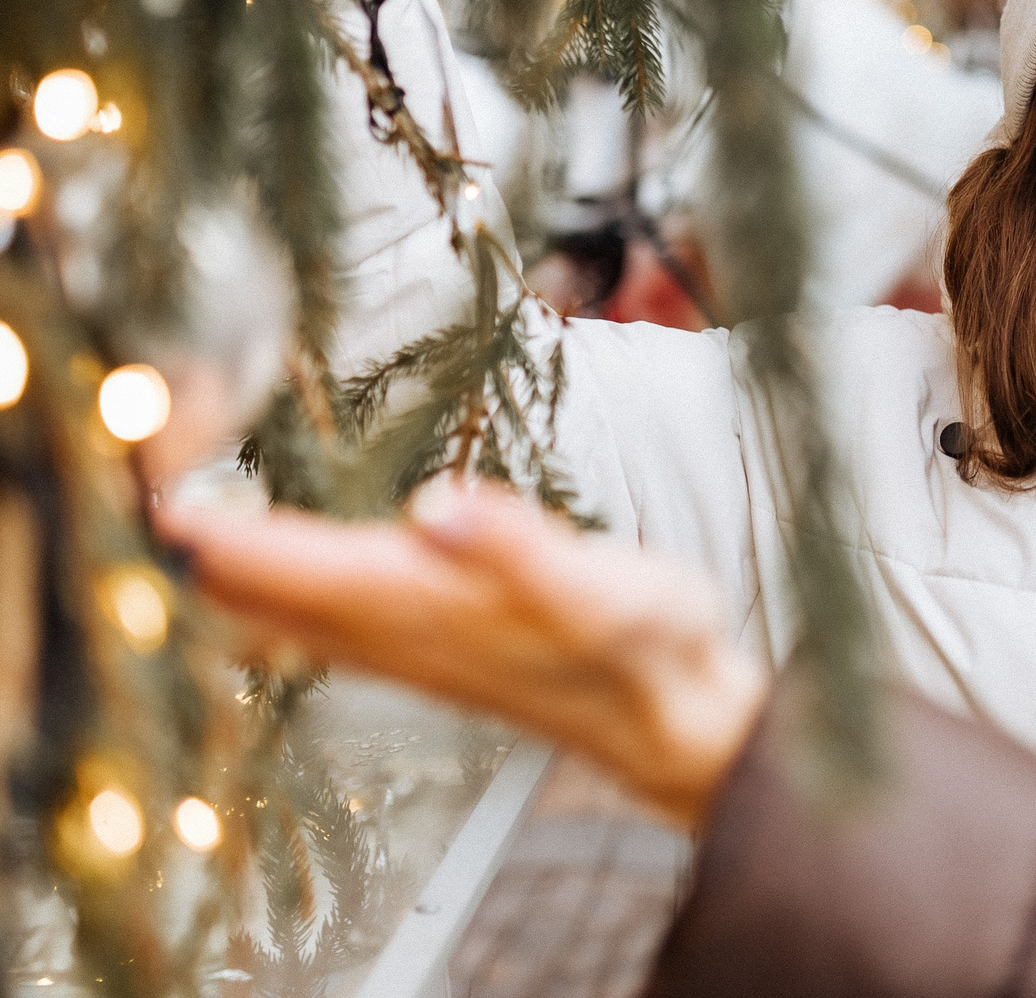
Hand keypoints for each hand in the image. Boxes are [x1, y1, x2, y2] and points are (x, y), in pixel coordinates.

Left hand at [159, 485, 768, 827]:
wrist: (683, 724)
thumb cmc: (650, 651)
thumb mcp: (602, 586)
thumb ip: (517, 546)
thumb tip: (436, 505)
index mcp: (437, 607)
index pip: (306, 571)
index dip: (236, 538)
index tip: (171, 501)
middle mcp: (416, 635)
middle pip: (286, 600)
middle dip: (222, 556)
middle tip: (161, 504)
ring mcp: (429, 651)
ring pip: (308, 618)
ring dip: (251, 582)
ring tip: (198, 546)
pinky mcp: (452, 652)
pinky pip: (346, 629)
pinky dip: (301, 605)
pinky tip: (290, 605)